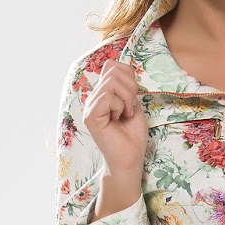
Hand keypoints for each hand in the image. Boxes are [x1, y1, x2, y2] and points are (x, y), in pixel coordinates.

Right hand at [81, 59, 147, 177]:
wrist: (130, 159)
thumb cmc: (133, 135)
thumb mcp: (134, 103)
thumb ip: (127, 86)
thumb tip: (126, 69)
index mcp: (103, 93)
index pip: (112, 65)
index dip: (128, 75)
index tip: (133, 97)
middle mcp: (94, 97)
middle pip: (113, 70)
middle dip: (130, 87)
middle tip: (130, 107)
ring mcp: (90, 106)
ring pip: (112, 82)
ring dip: (127, 98)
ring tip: (125, 114)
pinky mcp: (90, 115)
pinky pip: (108, 97)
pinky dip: (120, 107)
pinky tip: (118, 120)